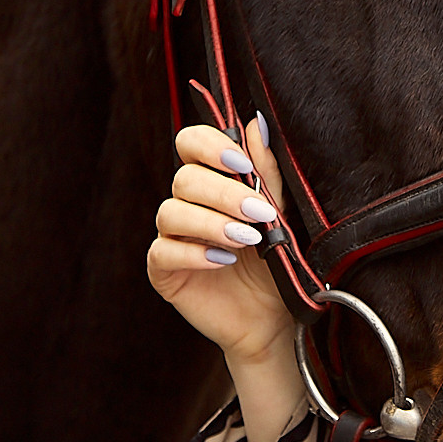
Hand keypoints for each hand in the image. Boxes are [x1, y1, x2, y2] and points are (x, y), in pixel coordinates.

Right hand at [147, 120, 295, 366]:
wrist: (276, 317)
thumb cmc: (278, 261)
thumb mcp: (279, 214)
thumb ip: (267, 173)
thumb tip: (256, 124)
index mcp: (211, 180)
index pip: (190, 142)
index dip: (210, 146)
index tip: (243, 165)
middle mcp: (186, 202)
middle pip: (184, 179)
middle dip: (225, 194)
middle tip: (260, 214)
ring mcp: (171, 235)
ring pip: (171, 212)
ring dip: (212, 223)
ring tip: (246, 240)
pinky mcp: (163, 270)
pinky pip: (163, 251)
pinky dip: (194, 253)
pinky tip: (224, 261)